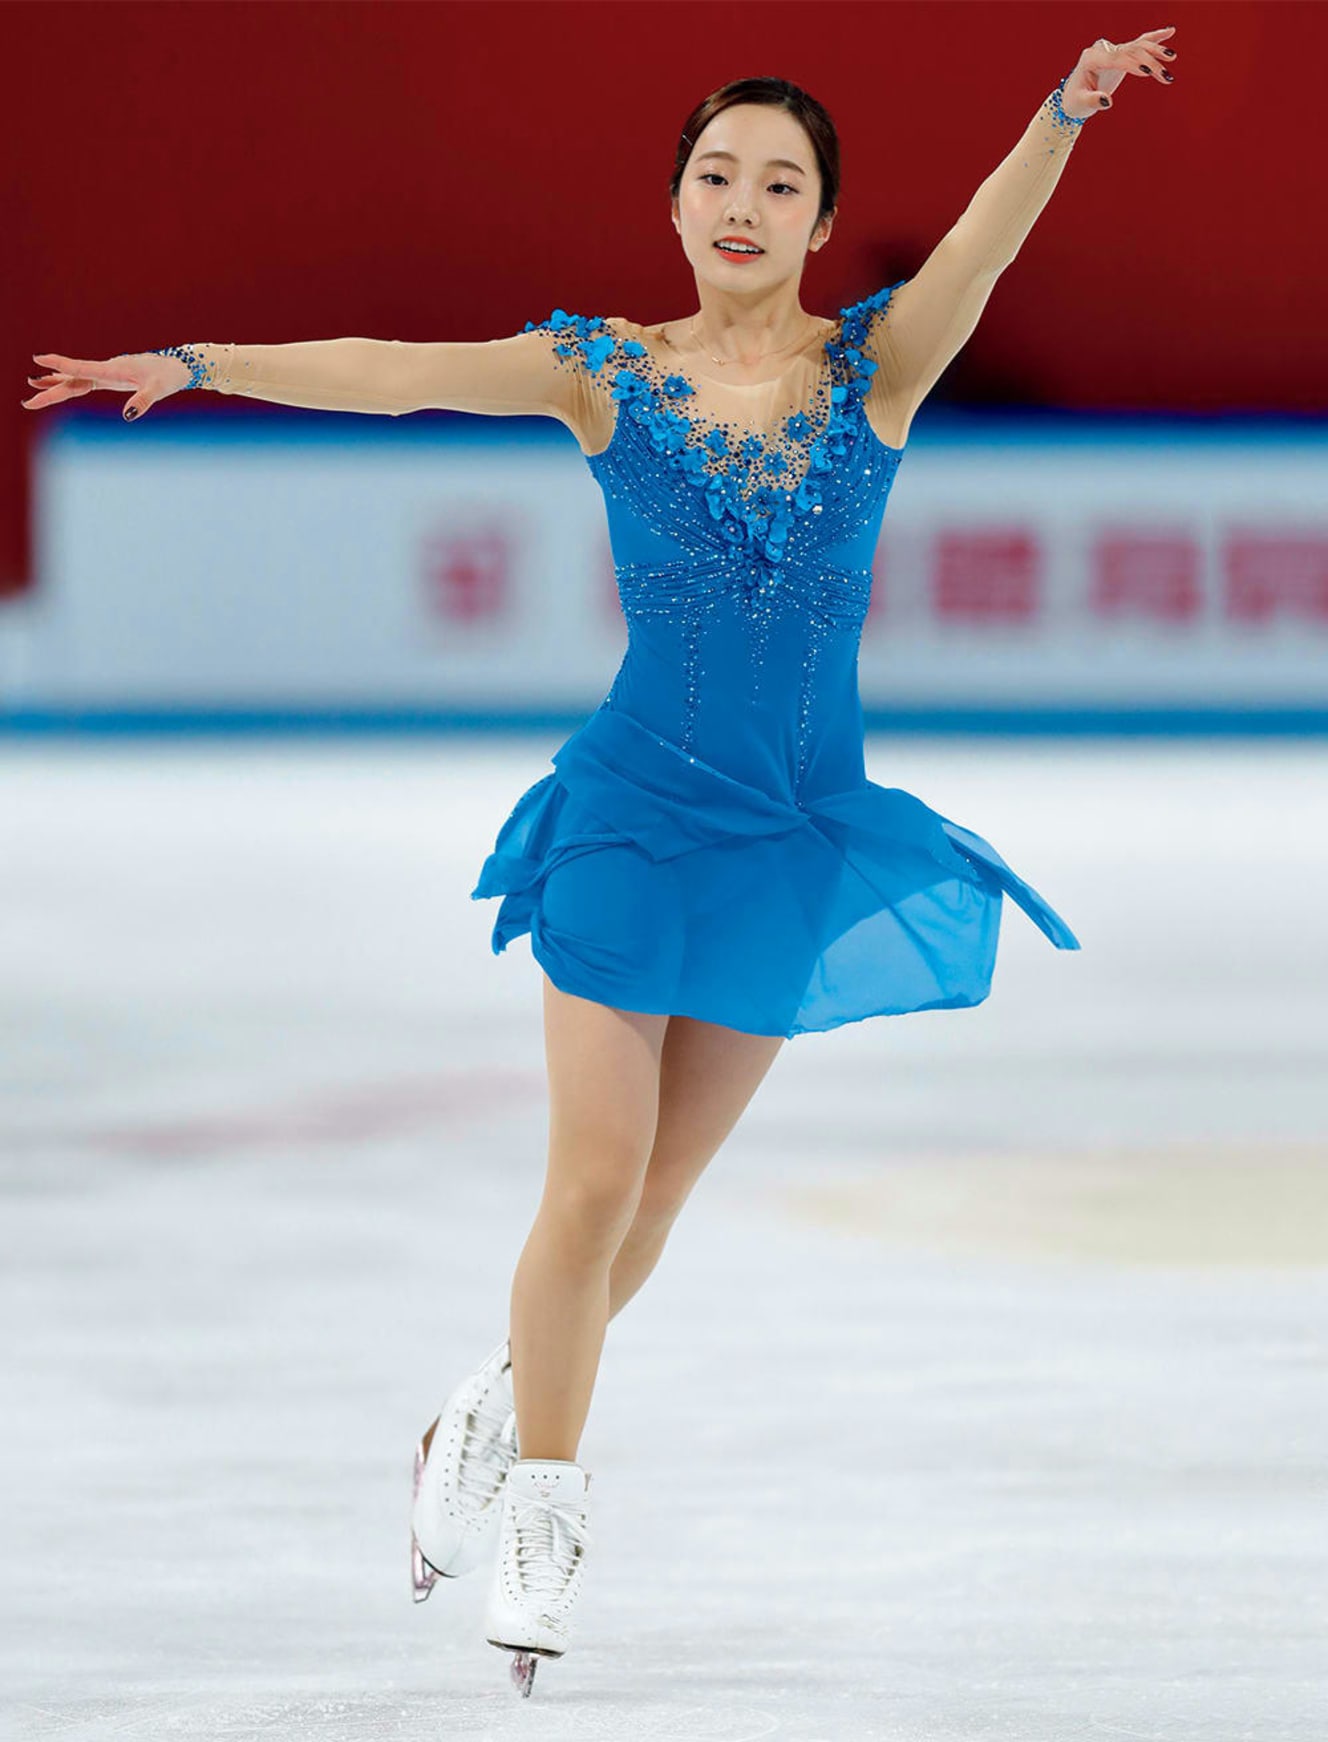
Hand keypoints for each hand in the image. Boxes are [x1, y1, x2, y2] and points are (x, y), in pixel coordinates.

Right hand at [20, 350, 192, 420]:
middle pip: (72, 379)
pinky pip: (85, 380)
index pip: (82, 368)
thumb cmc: (169, 376)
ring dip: (54, 383)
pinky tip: (57, 382)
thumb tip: (129, 414)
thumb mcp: (159, 389)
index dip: (60, 365)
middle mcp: (107, 370)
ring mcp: (108, 373)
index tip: (38, 359)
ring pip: (76, 379)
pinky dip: (69, 381)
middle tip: (27, 399)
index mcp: (114, 370)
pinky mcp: (112, 378)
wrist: (178, 367)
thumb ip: (144, 400)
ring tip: (32, 386)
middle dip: (50, 389)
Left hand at [1061, 26, 1177, 117]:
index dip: (1133, 64)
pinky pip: (1139, 43)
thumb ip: (1092, 101)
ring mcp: (1112, 50)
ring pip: (1138, 46)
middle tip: (1165, 75)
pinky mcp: (1120, 53)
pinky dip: (1154, 38)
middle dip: (1150, 62)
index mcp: (1092, 58)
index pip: (1117, 58)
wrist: (1073, 96)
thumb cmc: (1075, 101)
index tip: (1148, 73)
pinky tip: (1171, 30)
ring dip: (1156, 52)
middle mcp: (1104, 50)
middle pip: (1131, 51)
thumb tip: (1107, 101)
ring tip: (1172, 57)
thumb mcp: (1080, 104)